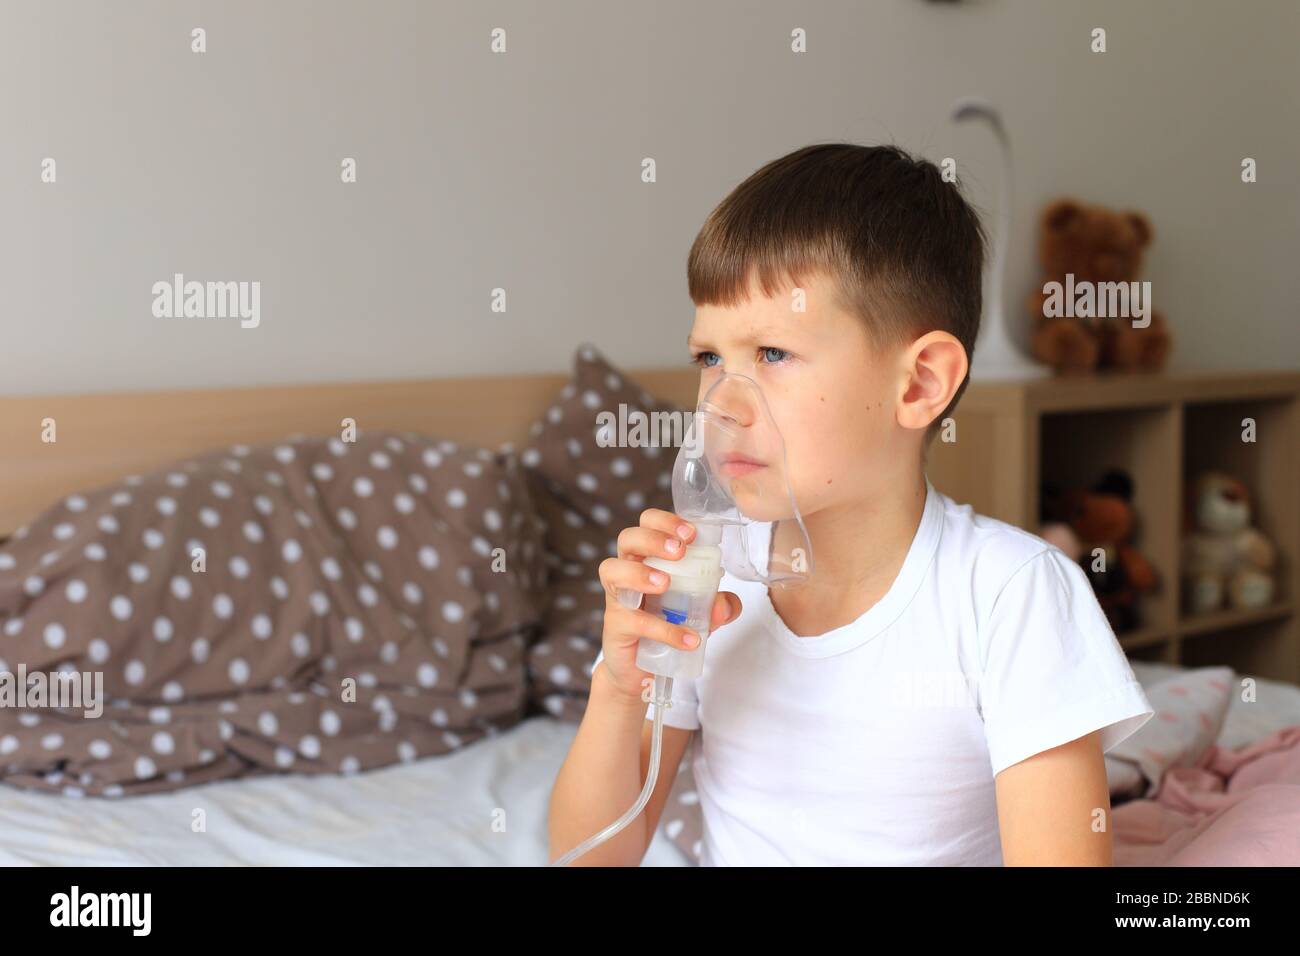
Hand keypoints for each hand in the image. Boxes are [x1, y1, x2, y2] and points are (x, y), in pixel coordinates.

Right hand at [596, 508, 741, 702]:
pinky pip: (634, 621)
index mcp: (648, 558)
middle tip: (678, 551)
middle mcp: (628, 572)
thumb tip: (725, 603)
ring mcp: (619, 598)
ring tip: (665, 584)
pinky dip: (664, 629)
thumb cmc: (667, 628)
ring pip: (612, 570)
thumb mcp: (700, 615)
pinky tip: (688, 638)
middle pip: (627, 538)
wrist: (642, 671)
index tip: (691, 533)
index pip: (648, 524)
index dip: (666, 521)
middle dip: (652, 538)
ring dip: (639, 572)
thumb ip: (718, 606)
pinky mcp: (616, 626)